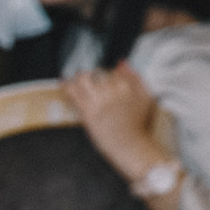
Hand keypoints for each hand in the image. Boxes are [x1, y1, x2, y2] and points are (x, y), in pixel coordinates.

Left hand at [61, 63, 162, 177]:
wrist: (131, 146)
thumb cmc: (139, 126)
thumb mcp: (145, 98)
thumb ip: (135, 78)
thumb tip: (121, 63)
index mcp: (127, 86)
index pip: (111, 71)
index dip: (106, 75)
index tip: (103, 80)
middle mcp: (112, 90)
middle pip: (96, 73)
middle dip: (92, 76)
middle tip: (89, 81)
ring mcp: (98, 100)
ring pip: (82, 78)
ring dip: (78, 78)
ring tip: (76, 81)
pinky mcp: (87, 111)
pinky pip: (73, 93)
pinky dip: (66, 86)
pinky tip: (63, 83)